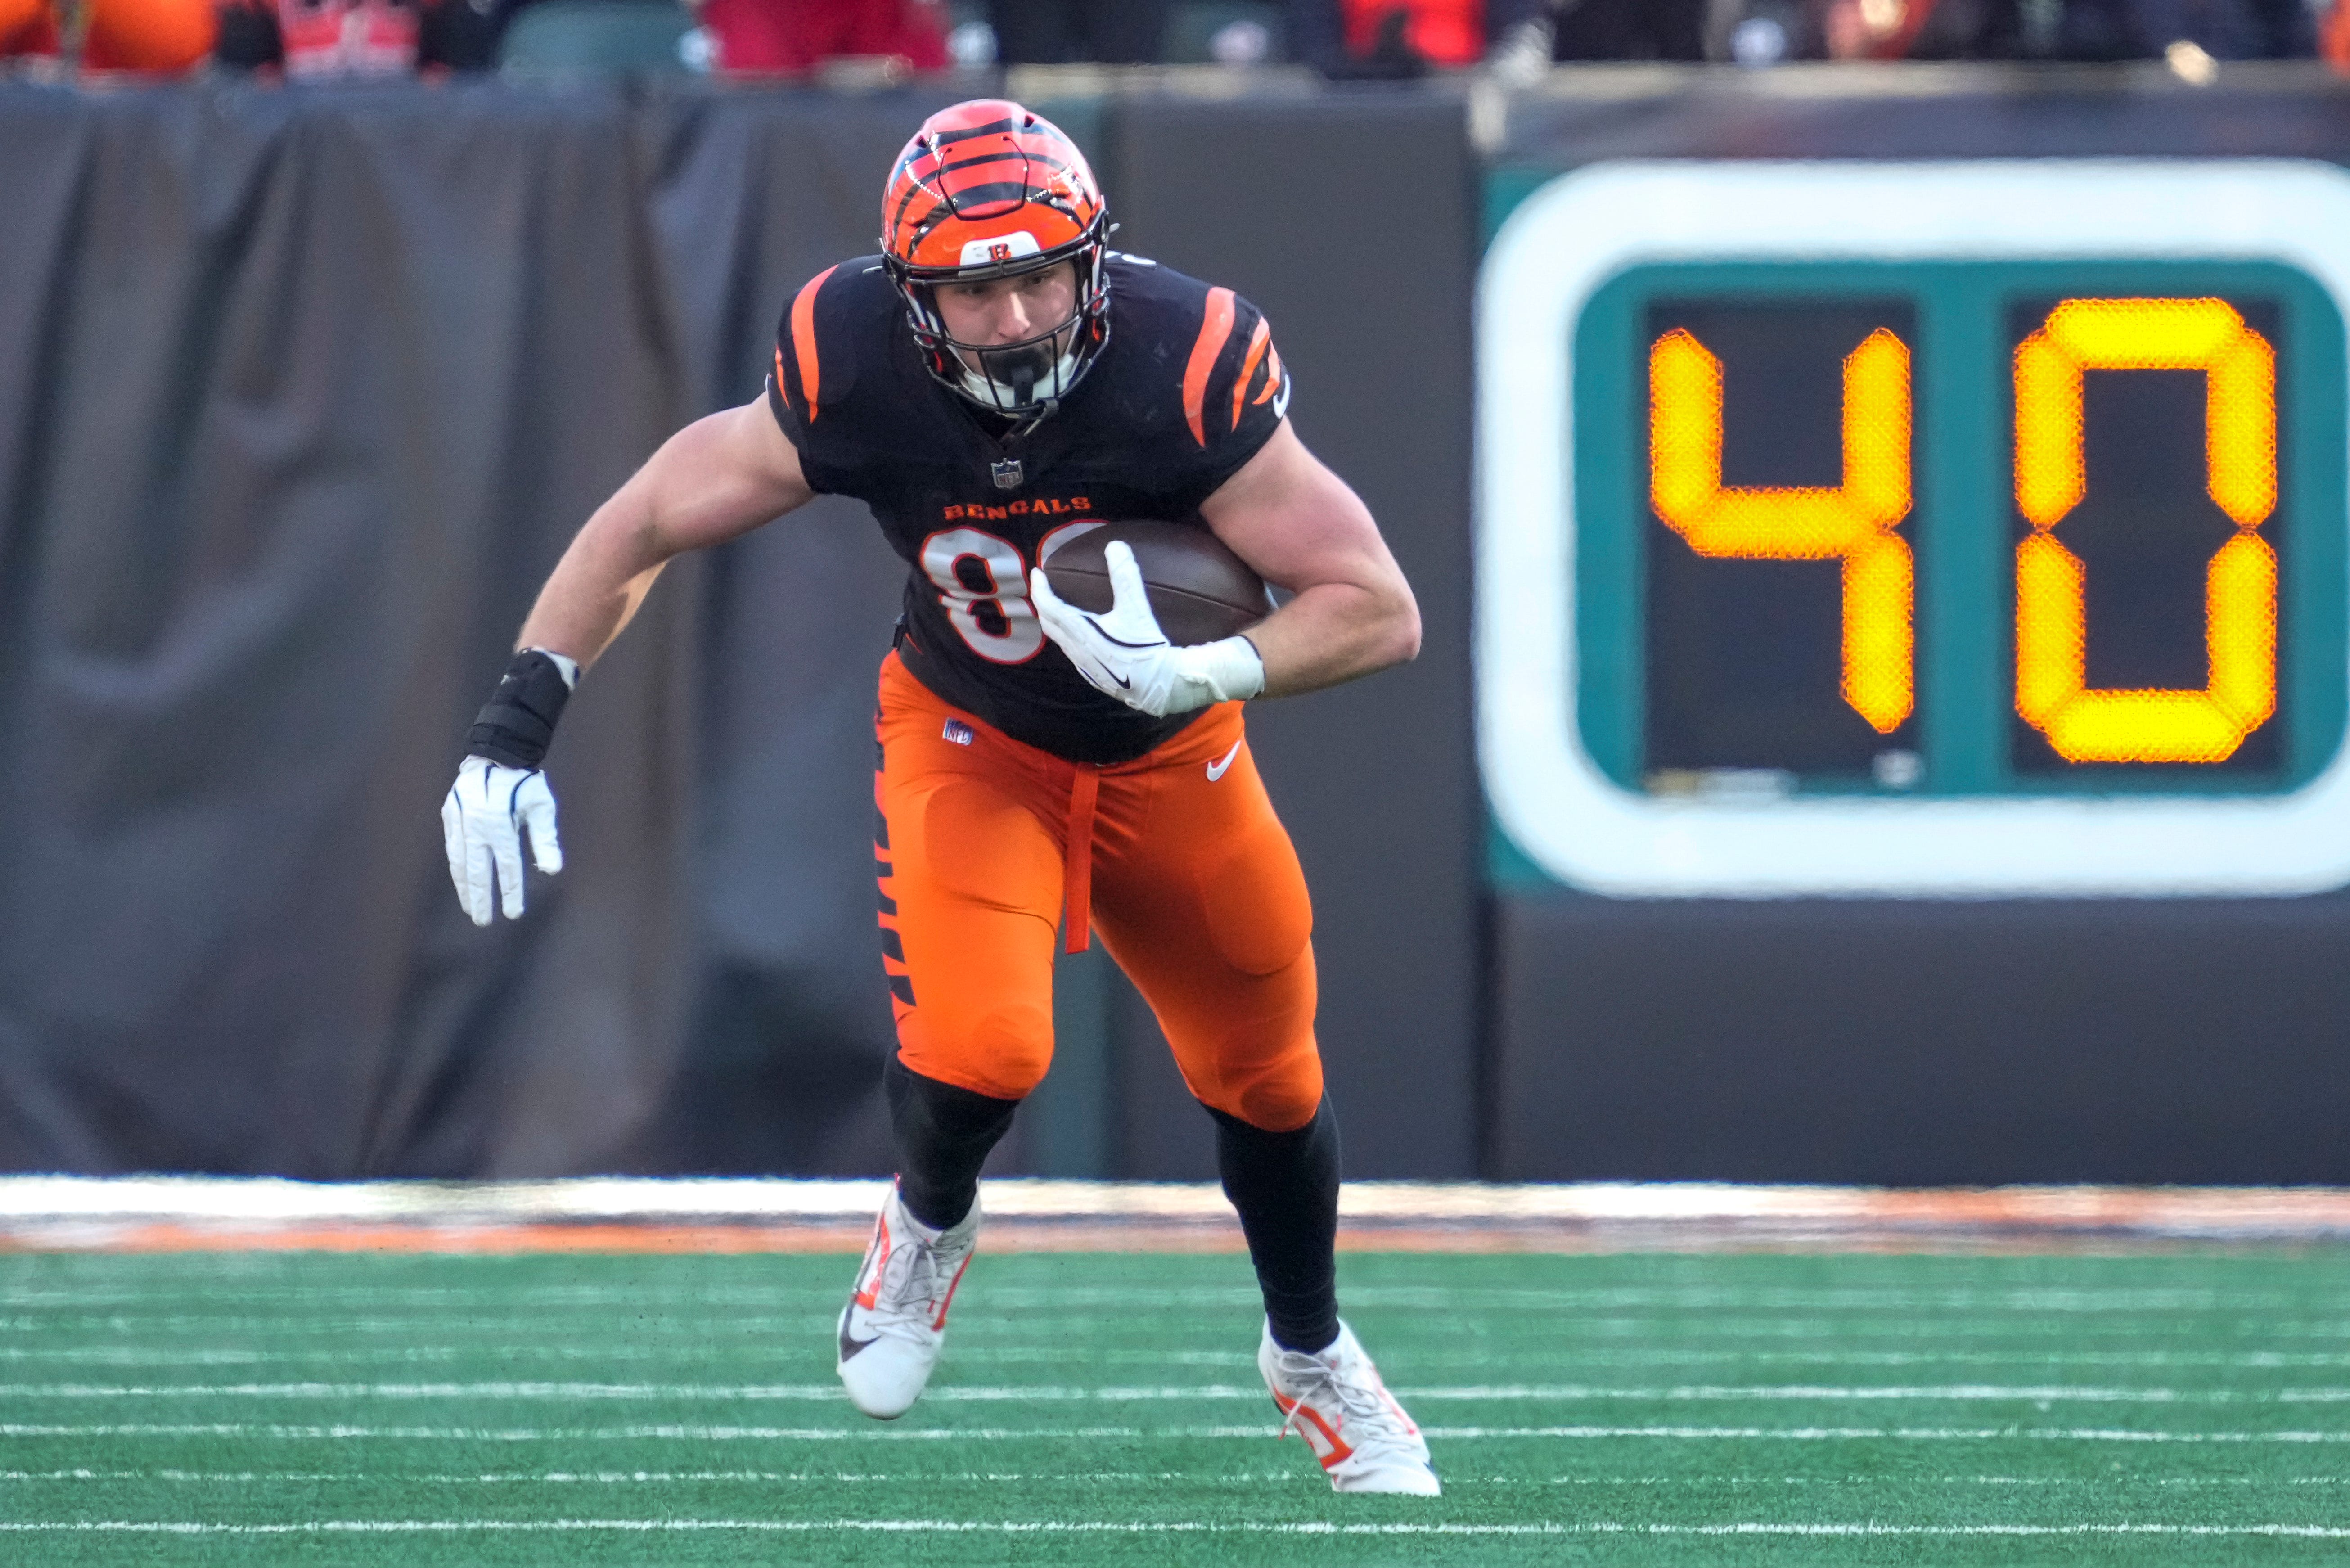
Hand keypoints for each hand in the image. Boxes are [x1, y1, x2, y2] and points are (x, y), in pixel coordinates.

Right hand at [441, 755, 562, 924]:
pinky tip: (461, 880)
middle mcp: (476, 825)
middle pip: (477, 871)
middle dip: (481, 899)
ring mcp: (459, 820)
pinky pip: (452, 847)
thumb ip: (546, 839)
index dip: (511, 892)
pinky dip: (456, 867)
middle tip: (483, 922)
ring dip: (464, 887)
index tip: (513, 913)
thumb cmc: (525, 781)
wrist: (496, 751)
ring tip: (470, 907)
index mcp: (500, 824)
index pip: (507, 867)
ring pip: (460, 862)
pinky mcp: (450, 814)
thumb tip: (553, 870)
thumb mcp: (542, 806)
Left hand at [1030, 541, 1263, 717]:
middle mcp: (1076, 649)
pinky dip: (1066, 636)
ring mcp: (1083, 665)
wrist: (1158, 685)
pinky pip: (1070, 652)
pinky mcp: (1093, 675)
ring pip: (1058, 640)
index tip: (1037, 572)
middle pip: (1048, 624)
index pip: (1050, 606)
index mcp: (1081, 632)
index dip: (1041, 588)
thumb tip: (1116, 546)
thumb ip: (1126, 576)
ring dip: (1053, 621)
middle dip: (1042, 603)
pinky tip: (1078, 634)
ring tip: (1056, 607)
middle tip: (1042, 587)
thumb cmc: (1145, 648)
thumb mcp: (1136, 608)